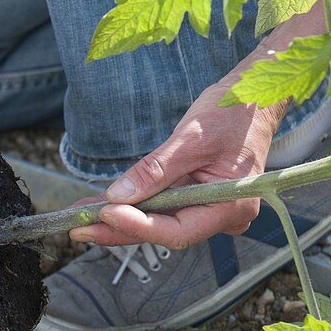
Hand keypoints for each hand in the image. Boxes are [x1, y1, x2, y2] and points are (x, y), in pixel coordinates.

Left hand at [70, 59, 286, 249]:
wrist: (254, 98)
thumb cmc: (233, 112)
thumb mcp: (191, 138)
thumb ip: (155, 170)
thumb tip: (117, 196)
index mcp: (231, 206)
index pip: (176, 231)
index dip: (137, 226)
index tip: (104, 213)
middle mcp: (222, 217)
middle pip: (162, 232)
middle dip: (118, 228)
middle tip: (77, 227)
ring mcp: (209, 210)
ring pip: (157, 222)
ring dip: (119, 219)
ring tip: (78, 216)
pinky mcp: (196, 200)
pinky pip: (160, 208)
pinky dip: (131, 206)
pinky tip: (99, 206)